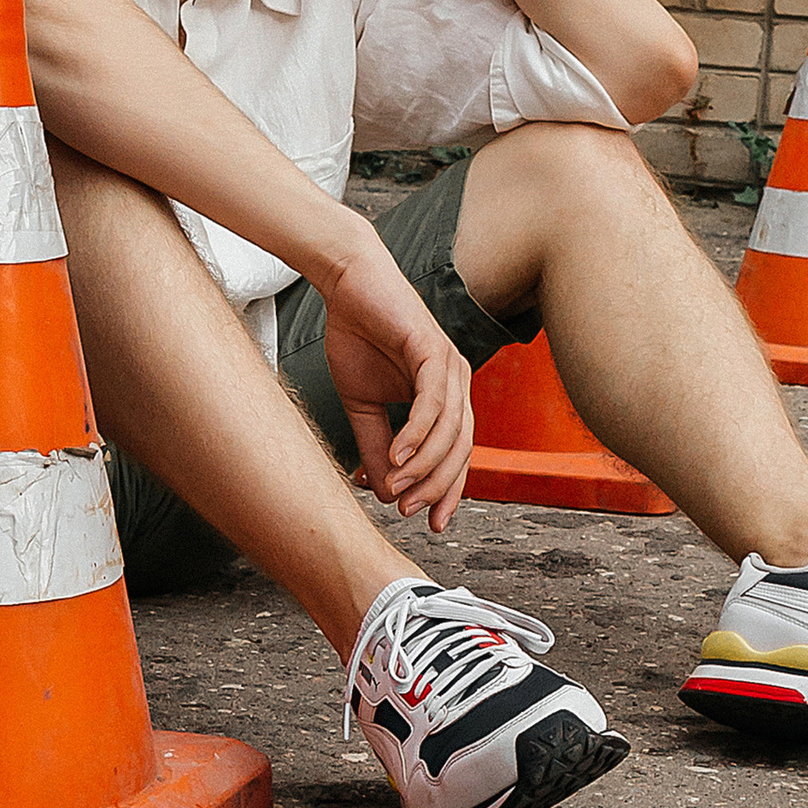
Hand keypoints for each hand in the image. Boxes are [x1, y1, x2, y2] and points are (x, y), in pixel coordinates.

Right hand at [312, 222, 473, 533]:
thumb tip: (385, 490)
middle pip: (461, 449)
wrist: (347, 284)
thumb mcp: (363, 404)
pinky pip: (431, 402)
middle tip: (409, 512)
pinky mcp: (432, 349)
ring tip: (397, 490)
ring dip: (423, 467)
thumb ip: (376, 444)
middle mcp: (456, 382)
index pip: (456, 453)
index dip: (446, 490)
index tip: (430, 523)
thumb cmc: (358, 337)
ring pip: (449, 431)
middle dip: (437, 486)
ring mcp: (449, 365)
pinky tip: (397, 458)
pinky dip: (416, 434)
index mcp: (446, 395)